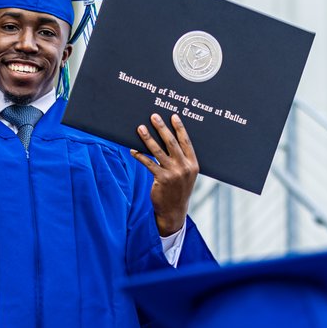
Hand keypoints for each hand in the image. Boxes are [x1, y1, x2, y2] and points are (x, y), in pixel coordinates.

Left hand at [131, 113, 199, 236]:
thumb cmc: (179, 190)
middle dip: (162, 128)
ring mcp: (174, 173)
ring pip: (158, 151)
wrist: (174, 211)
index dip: (180, 128)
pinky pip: (148, 163)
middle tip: (154, 116)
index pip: (186, 142)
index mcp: (193, 164)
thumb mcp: (186, 175)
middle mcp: (185, 167)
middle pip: (172, 143)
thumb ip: (182, 160)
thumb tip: (169, 141)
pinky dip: (140, 155)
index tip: (173, 116)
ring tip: (140, 128)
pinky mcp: (162, 179)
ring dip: (147, 138)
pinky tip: (133, 150)